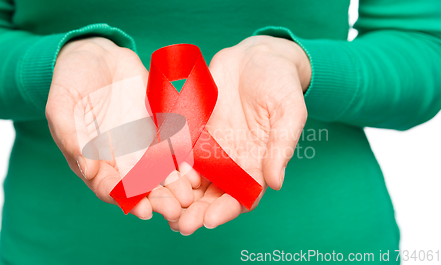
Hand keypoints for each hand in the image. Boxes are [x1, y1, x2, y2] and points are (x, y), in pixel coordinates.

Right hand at [46, 38, 195, 220]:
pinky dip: (184, 160)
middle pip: (141, 186)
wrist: (96, 56)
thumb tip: (87, 169)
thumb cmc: (71, 81)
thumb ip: (71, 136)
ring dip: (175, 185)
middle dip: (158, 200)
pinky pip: (173, 147)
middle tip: (175, 210)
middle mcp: (119, 157)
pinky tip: (195, 170)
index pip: (111, 187)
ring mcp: (141, 143)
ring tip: (189, 196)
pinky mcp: (157, 127)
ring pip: (160, 172)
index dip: (127, 200)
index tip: (144, 210)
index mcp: (93, 159)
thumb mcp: (61, 105)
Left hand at [172, 36, 309, 234]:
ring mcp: (211, 147)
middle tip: (178, 224)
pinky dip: (167, 166)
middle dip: (195, 211)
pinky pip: (178, 151)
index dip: (225, 210)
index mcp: (256, 162)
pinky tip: (153, 175)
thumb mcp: (288, 112)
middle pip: (212, 194)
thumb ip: (281, 146)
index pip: (241, 196)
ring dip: (177, 196)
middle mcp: (231, 161)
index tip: (209, 220)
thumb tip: (276, 183)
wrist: (256, 57)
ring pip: (192, 179)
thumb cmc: (280, 84)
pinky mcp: (193, 130)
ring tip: (160, 207)